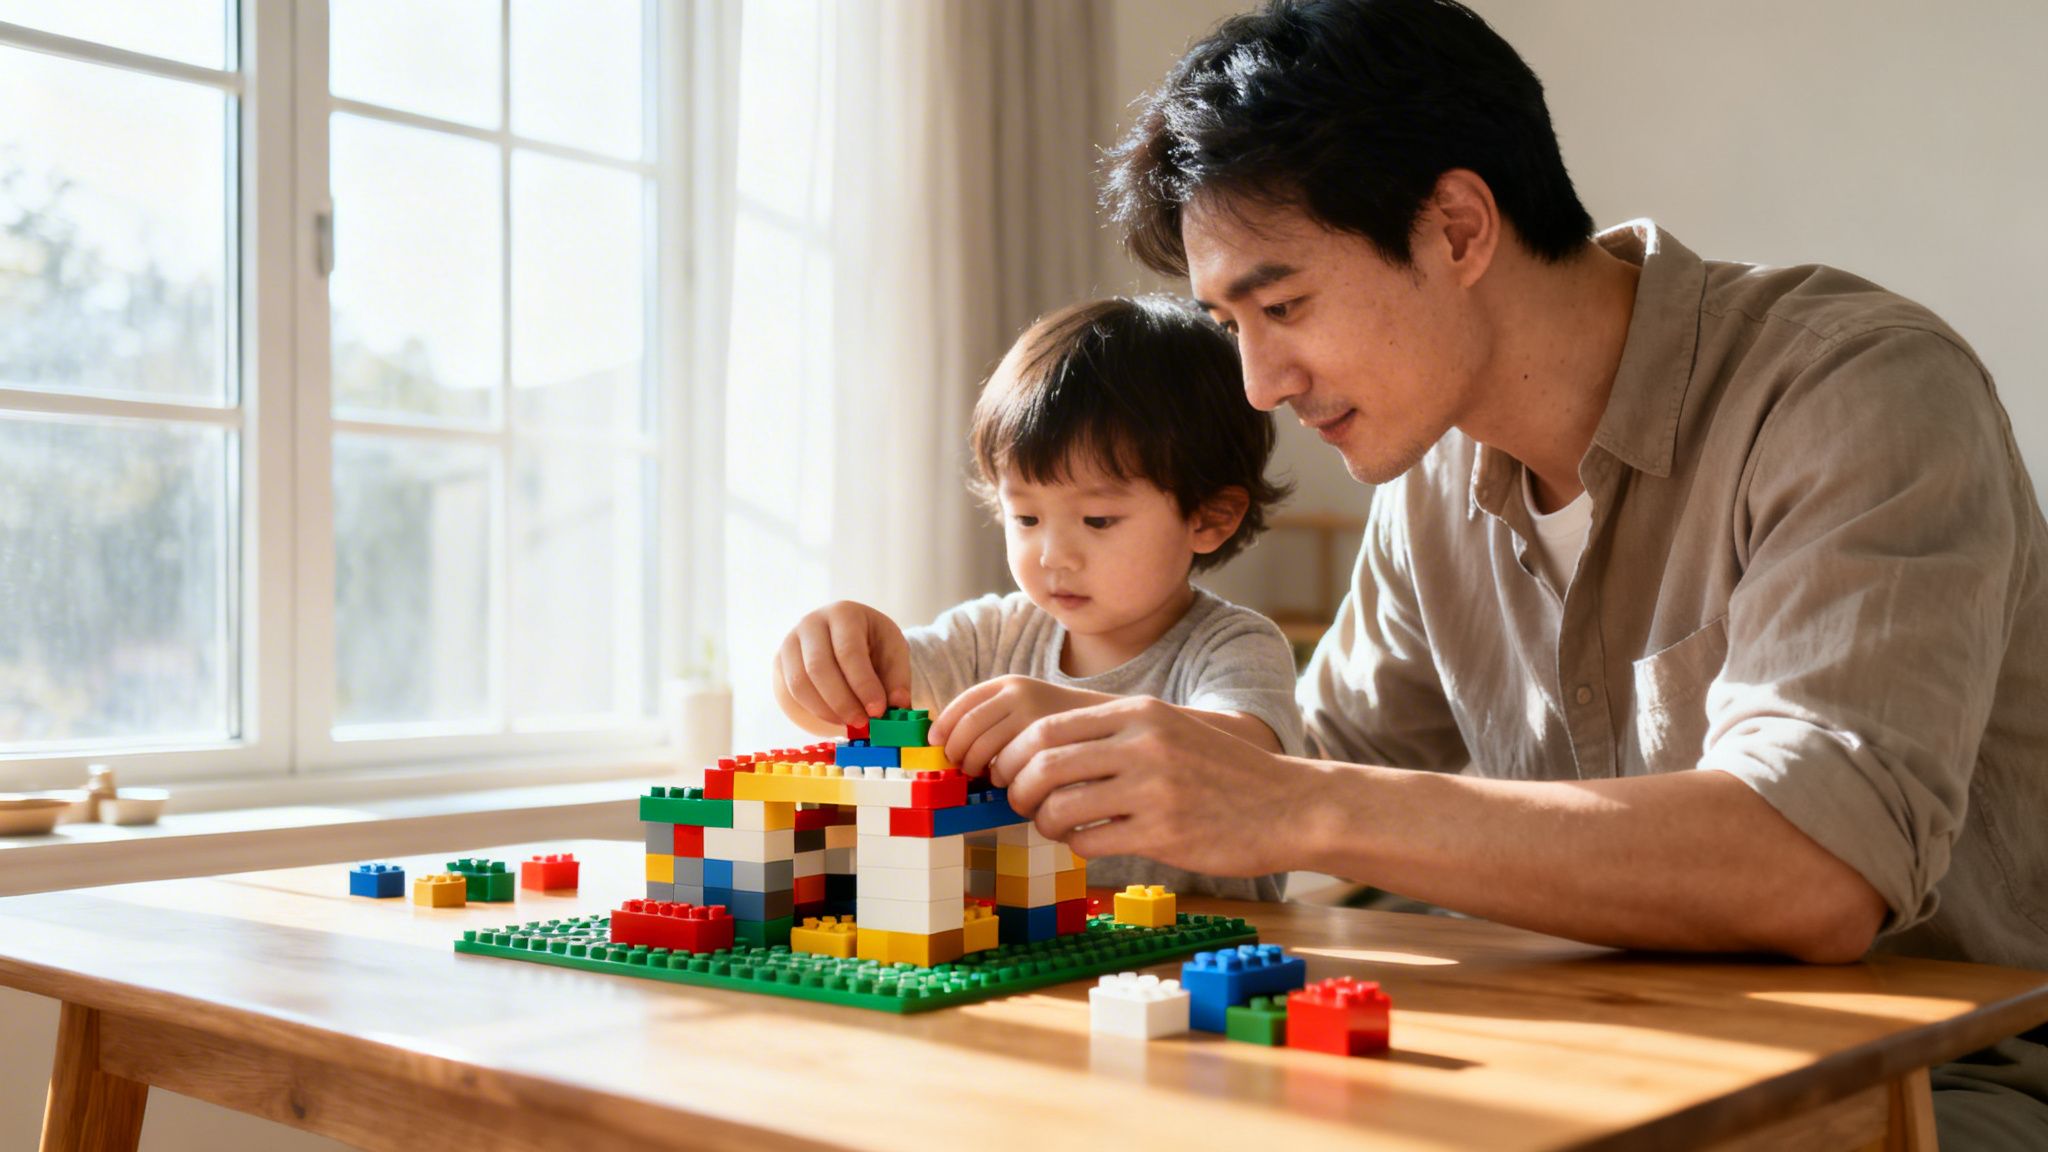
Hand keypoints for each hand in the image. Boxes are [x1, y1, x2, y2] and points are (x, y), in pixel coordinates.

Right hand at [772, 601, 911, 728]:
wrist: (849, 636)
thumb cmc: (872, 643)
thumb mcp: (893, 651)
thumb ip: (898, 678)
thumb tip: (899, 705)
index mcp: (844, 613)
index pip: (848, 651)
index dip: (863, 684)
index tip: (878, 710)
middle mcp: (812, 623)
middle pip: (818, 667)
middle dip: (843, 702)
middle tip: (863, 722)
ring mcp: (792, 641)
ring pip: (800, 683)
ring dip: (827, 710)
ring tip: (851, 722)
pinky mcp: (782, 660)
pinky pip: (792, 691)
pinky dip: (815, 710)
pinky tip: (836, 717)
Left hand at [929, 675, 1116, 775]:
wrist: (1119, 725)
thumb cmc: (1066, 725)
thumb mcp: (1026, 708)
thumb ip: (994, 719)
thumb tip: (942, 742)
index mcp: (1010, 684)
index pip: (960, 706)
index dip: (944, 729)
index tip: (940, 748)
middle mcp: (1019, 694)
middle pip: (966, 731)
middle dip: (960, 756)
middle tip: (969, 773)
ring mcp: (1033, 717)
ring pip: (982, 754)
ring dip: (980, 772)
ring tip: (996, 782)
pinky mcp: (1046, 743)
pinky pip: (1007, 768)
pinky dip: (1002, 782)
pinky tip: (1017, 788)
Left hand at [990, 695, 1305, 876]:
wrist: (1289, 805)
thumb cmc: (1222, 772)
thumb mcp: (1169, 730)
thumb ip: (1113, 735)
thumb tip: (1041, 753)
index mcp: (1139, 714)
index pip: (1048, 728)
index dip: (1016, 755)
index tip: (1011, 774)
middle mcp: (1143, 744)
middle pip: (1044, 764)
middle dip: (1019, 789)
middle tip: (1024, 804)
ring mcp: (1153, 789)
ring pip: (1060, 806)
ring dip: (1045, 822)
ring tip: (1056, 826)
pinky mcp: (1163, 833)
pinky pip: (1091, 841)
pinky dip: (1078, 845)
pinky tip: (1092, 842)